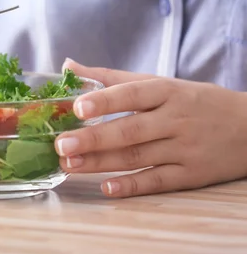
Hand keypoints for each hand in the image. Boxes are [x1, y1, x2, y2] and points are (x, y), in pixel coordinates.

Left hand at [54, 59, 246, 197]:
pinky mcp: (191, 175)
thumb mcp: (160, 82)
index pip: (133, 93)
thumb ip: (111, 77)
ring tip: (69, 164)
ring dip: (101, 163)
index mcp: (168, 91)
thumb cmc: (194, 102)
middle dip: (93, 139)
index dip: (105, 101)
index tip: (77, 107)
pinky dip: (132, 185)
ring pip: (138, 157)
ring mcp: (185, 149)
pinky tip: (106, 187)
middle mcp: (176, 119)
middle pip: (130, 130)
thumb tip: (68, 66)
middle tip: (61, 145)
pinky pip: (158, 181)